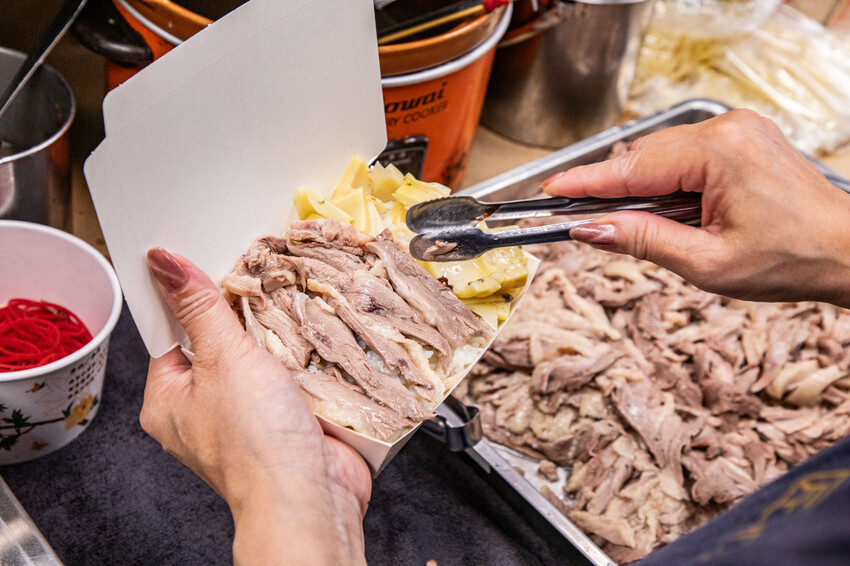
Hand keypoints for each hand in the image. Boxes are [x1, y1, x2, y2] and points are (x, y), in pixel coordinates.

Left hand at [143, 248, 369, 565]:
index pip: (171, 332)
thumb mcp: (223, 360)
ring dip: (279, 336)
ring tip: (292, 306)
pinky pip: (292, 376)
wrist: (311, 499)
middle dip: (244, 314)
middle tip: (260, 278)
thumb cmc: (255, 443)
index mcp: (169, 399)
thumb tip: (164, 263)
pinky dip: (305, 358)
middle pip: (220, 342)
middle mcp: (205, 410)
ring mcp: (248, 417)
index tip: (208, 261)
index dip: (188, 296)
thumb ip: (199, 308)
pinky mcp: (287, 421)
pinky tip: (316, 337)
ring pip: (261, 358)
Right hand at [541, 109, 849, 307]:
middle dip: (614, 191)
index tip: (550, 192)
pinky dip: (668, 182)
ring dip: (644, 189)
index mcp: (720, 153)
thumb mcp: (706, 263)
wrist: (848, 251)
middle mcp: (727, 128)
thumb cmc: (791, 259)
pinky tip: (672, 211)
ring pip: (661, 155)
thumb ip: (641, 240)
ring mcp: (737, 129)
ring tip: (644, 228)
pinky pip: (685, 154)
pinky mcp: (742, 137)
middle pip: (643, 157)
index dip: (586, 183)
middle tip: (586, 224)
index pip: (632, 168)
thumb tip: (589, 230)